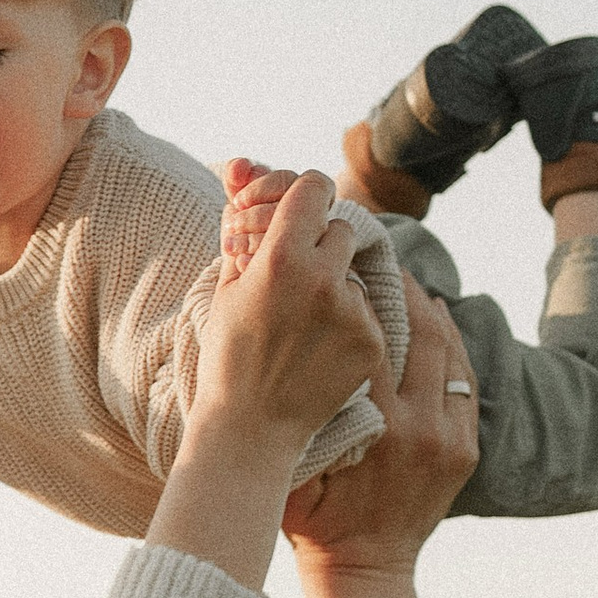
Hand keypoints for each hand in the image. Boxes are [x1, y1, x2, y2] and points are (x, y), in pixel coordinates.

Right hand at [194, 172, 383, 467]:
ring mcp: (354, 312)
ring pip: (356, 270)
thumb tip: (242, 168)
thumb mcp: (224, 287)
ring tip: (304, 319)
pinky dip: (347, 320)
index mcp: (281, 258)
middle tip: (296, 272)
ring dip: (336, 281)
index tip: (296, 213)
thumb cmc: (227, 356)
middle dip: (319, 242)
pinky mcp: (373, 341)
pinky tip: (320, 347)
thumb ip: (242, 226)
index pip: (312, 187)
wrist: (250, 429)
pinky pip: (367, 310)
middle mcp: (324, 279)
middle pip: (341, 227)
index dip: (302, 196)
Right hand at [285, 287, 478, 570]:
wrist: (365, 569)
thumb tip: (287, 358)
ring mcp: (450, 440)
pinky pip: (463, 383)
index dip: (363, 301)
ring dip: (431, 314)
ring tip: (409, 284)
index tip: (350, 270)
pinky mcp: (465, 450)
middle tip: (384, 261)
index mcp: (378, 431)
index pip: (373, 345)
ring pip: (448, 355)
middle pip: (420, 337)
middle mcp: (421, 430)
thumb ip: (294, 424)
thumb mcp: (292, 471)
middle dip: (403, 294)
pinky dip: (451, 347)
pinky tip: (436, 322)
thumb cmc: (312, 519)